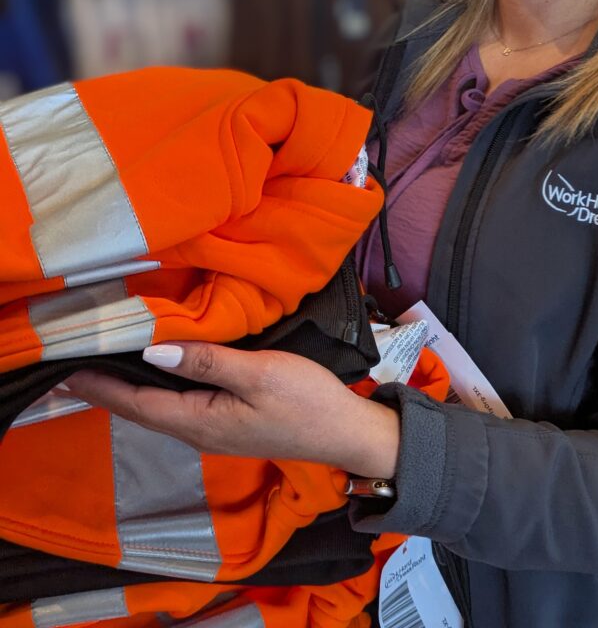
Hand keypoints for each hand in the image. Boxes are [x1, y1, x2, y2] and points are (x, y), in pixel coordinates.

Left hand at [62, 344, 399, 477]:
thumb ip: (207, 362)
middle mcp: (198, 430)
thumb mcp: (259, 374)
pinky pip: (176, 404)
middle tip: (72, 364)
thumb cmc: (305, 401)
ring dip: (127, 388)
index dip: (100, 386)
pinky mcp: (227, 421)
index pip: (136, 403)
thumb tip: (153, 352)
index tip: (66, 369)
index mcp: (200, 420)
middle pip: (140, 408)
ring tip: (102, 365)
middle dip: (105, 388)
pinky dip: (154, 388)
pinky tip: (154, 372)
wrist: (345, 432)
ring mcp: (213, 428)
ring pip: (157, 407)